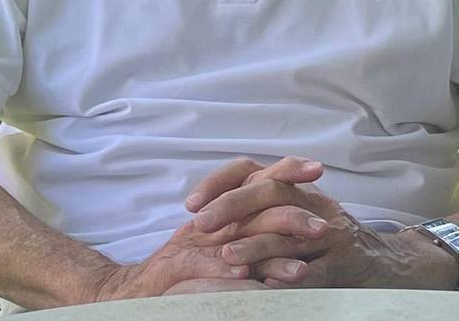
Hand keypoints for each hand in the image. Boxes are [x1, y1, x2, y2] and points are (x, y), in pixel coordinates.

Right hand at [84, 156, 307, 302]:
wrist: (137, 288)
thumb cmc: (186, 271)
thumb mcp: (226, 250)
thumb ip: (255, 239)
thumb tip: (297, 236)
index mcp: (227, 211)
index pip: (258, 182)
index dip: (286, 171)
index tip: (317, 169)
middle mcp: (216, 221)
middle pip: (254, 205)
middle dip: (291, 214)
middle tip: (322, 228)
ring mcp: (199, 243)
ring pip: (239, 242)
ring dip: (271, 255)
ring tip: (301, 270)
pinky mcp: (180, 265)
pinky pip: (207, 267)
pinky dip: (226, 272)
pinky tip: (247, 278)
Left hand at [183, 156, 458, 290]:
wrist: (385, 263)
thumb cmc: (327, 241)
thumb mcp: (295, 215)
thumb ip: (260, 210)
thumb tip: (208, 211)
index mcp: (296, 188)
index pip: (252, 171)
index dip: (221, 182)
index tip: (191, 204)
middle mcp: (314, 202)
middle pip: (270, 192)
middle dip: (232, 207)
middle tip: (201, 226)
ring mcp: (331, 231)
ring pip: (289, 232)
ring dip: (256, 245)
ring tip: (228, 258)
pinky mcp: (345, 261)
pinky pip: (316, 269)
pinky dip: (291, 276)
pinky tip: (267, 284)